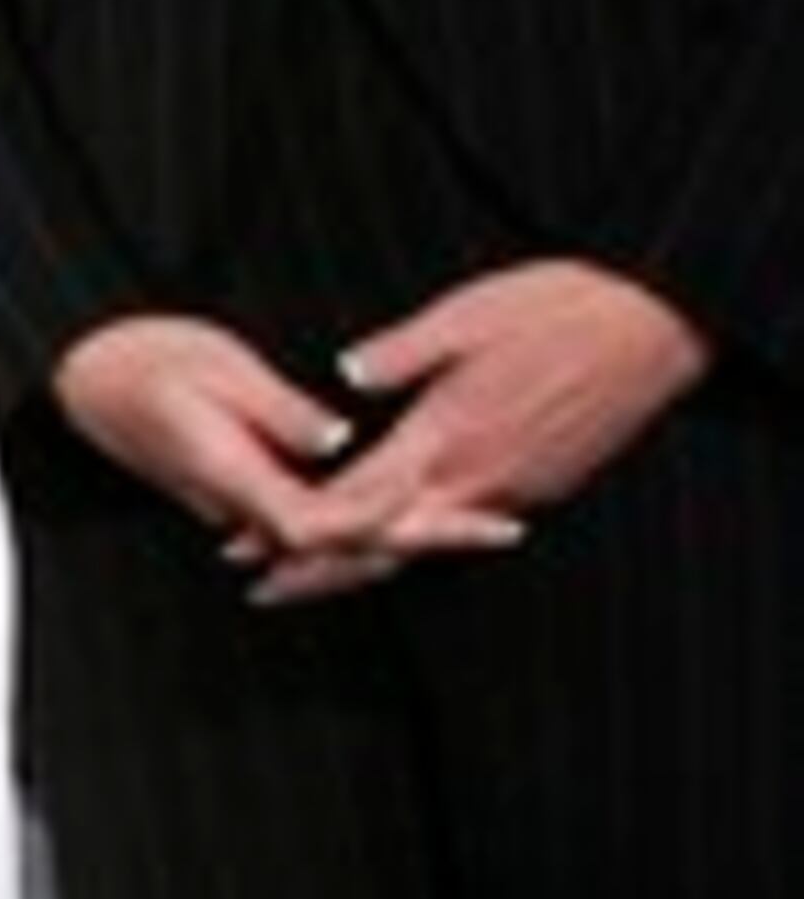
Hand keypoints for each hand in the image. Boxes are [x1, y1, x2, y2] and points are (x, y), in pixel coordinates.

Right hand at [56, 304, 515, 608]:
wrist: (87, 375)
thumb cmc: (145, 357)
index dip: (385, 518)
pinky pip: (323, 523)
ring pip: (339, 541)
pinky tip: (417, 512)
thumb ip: (278, 409)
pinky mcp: (253, 494)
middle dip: (428, 538)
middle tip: (504, 529)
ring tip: (483, 527)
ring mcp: (248, 507)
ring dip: (410, 536)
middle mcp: (246, 504)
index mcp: (237, 474)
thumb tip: (336, 438)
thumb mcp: (214, 368)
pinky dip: (375, 524)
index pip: (323, 522)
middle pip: (348, 545)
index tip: (443, 499)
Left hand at [239, 259, 709, 611]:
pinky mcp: (542, 483)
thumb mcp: (465, 315)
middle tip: (262, 590)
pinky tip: (397, 540)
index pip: (355, 499)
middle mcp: (476, 477)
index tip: (247, 548)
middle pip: (382, 545)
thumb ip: (401, 354)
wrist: (651, 327)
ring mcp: (513, 487)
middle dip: (318, 572)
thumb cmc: (557, 309)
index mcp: (445, 435)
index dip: (295, 528)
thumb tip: (345, 374)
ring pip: (425, 545)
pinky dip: (420, 542)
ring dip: (366, 562)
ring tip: (313, 577)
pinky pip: (465, 526)